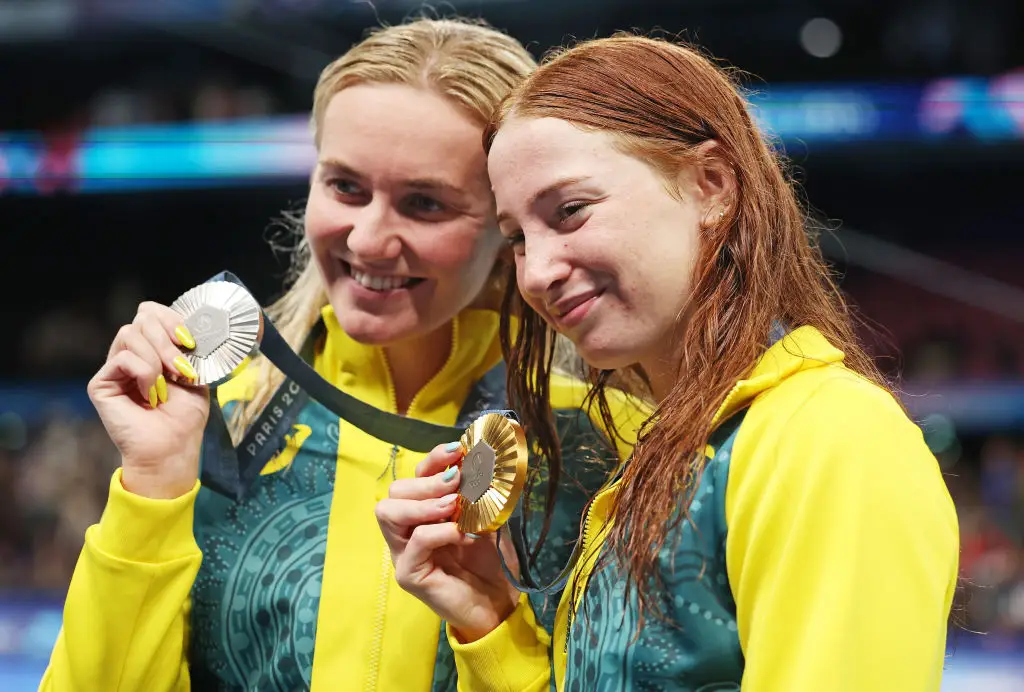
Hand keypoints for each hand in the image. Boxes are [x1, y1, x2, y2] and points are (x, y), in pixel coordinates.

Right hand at [88, 301, 209, 498]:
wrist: (172, 448)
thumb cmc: (185, 417)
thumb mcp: (196, 374)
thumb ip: (187, 348)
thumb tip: (186, 327)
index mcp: (153, 349)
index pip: (151, 312)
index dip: (171, 318)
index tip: (190, 341)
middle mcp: (131, 354)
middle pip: (142, 318)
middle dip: (167, 339)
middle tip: (182, 369)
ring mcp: (114, 367)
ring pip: (130, 333)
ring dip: (157, 356)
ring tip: (168, 383)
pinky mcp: (101, 383)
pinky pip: (123, 358)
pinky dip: (144, 373)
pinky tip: (150, 394)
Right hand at [376, 443, 520, 642]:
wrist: (497, 603)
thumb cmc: (490, 561)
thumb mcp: (487, 518)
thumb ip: (478, 493)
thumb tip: (481, 461)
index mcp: (423, 512)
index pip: (414, 477)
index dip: (432, 460)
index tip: (458, 450)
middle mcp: (407, 530)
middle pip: (395, 491)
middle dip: (426, 481)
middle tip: (457, 482)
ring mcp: (404, 552)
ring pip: (389, 512)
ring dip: (424, 502)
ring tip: (453, 504)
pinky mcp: (409, 574)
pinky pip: (416, 542)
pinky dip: (441, 531)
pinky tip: (464, 533)